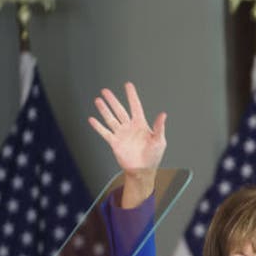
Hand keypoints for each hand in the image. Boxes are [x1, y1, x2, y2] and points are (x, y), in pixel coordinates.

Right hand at [88, 82, 165, 205]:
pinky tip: (92, 119)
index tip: (128, 85)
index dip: (132, 96)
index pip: (135, 106)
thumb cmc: (153, 156)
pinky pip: (105, 132)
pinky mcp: (114, 142)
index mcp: (141, 125)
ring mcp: (121, 134)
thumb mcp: (159, 141)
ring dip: (104, 110)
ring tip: (98, 100)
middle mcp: (130, 127)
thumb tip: (163, 114)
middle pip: (119, 110)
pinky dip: (98, 126)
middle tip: (105, 91)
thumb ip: (159, 127)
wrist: (143, 170)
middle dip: (112, 101)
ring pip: (111, 119)